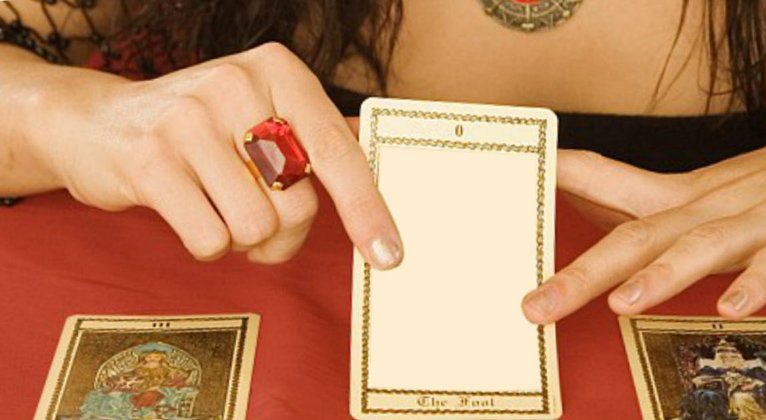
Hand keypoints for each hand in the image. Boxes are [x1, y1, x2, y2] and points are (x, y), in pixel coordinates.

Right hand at [33, 43, 402, 267]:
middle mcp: (237, 85)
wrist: (96, 121)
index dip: (367, 209)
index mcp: (278, 72)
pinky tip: (189, 212)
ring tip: (219, 210)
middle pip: (299, 204)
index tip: (388, 255)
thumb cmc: (199, 128)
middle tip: (260, 224)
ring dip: (243, 241)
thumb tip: (376, 179)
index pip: (337, 151)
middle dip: (284, 235)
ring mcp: (189, 120)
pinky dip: (207, 244)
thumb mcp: (259, 110)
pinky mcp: (149, 161)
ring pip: (256, 228)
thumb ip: (313, 138)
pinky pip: (210, 239)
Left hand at [522, 134, 765, 322]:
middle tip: (536, 306)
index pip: (606, 179)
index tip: (515, 178)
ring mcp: (749, 226)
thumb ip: (635, 203)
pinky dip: (754, 286)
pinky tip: (732, 308)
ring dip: (660, 275)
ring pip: (698, 248)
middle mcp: (703, 209)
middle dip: (583, 274)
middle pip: (635, 236)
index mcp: (675, 198)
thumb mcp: (691, 194)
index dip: (562, 175)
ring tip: (621, 303)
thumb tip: (570, 193)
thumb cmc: (754, 191)